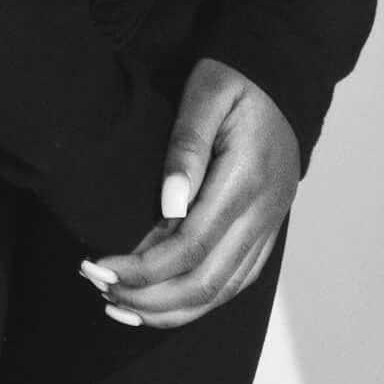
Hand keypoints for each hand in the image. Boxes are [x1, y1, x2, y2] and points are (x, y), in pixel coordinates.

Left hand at [77, 58, 297, 331]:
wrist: (283, 73)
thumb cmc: (238, 77)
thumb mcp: (206, 92)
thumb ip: (187, 146)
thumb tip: (168, 206)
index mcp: (247, 180)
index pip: (191, 247)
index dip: (143, 269)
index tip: (100, 267)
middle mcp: (263, 213)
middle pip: (204, 283)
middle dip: (148, 298)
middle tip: (101, 288)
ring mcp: (269, 226)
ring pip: (220, 293)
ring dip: (169, 310)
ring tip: (120, 304)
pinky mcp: (266, 230)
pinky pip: (234, 283)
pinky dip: (196, 303)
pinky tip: (162, 303)